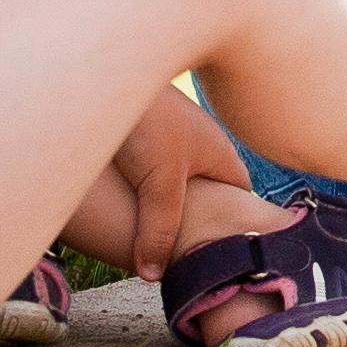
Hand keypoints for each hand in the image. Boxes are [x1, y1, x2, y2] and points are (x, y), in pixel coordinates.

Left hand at [103, 85, 249, 280]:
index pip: (240, 195)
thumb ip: (160, 230)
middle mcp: (200, 142)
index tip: (224, 252)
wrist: (107, 71)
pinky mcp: (143, 130)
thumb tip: (154, 275)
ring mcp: (172, 135)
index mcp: (219, 153)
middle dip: (198, 219)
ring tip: (153, 235)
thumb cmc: (147, 120)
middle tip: (185, 253)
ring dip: (168, 203)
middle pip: (208, 189)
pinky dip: (146, 186)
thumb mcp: (159, 183)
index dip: (234, 224)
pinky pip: (152, 167)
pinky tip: (127, 202)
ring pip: (177, 179)